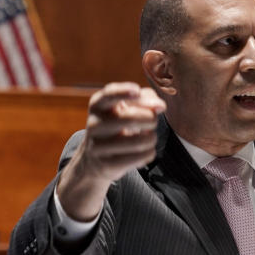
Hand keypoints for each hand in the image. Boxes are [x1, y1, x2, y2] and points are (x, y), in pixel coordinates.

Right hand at [57, 83, 165, 220]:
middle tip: (152, 121)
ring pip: (139, 141)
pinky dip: (150, 152)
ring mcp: (98, 146)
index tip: (136, 90)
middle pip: (131, 118)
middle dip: (151, 119)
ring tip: (149, 137)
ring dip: (152, 138)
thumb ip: (145, 99)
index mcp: (98, 105)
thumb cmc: (117, 125)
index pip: (109, 95)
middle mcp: (94, 124)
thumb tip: (160, 106)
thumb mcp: (126, 107)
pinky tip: (145, 150)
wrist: (94, 158)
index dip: (123, 91)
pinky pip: (140, 157)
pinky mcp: (107, 164)